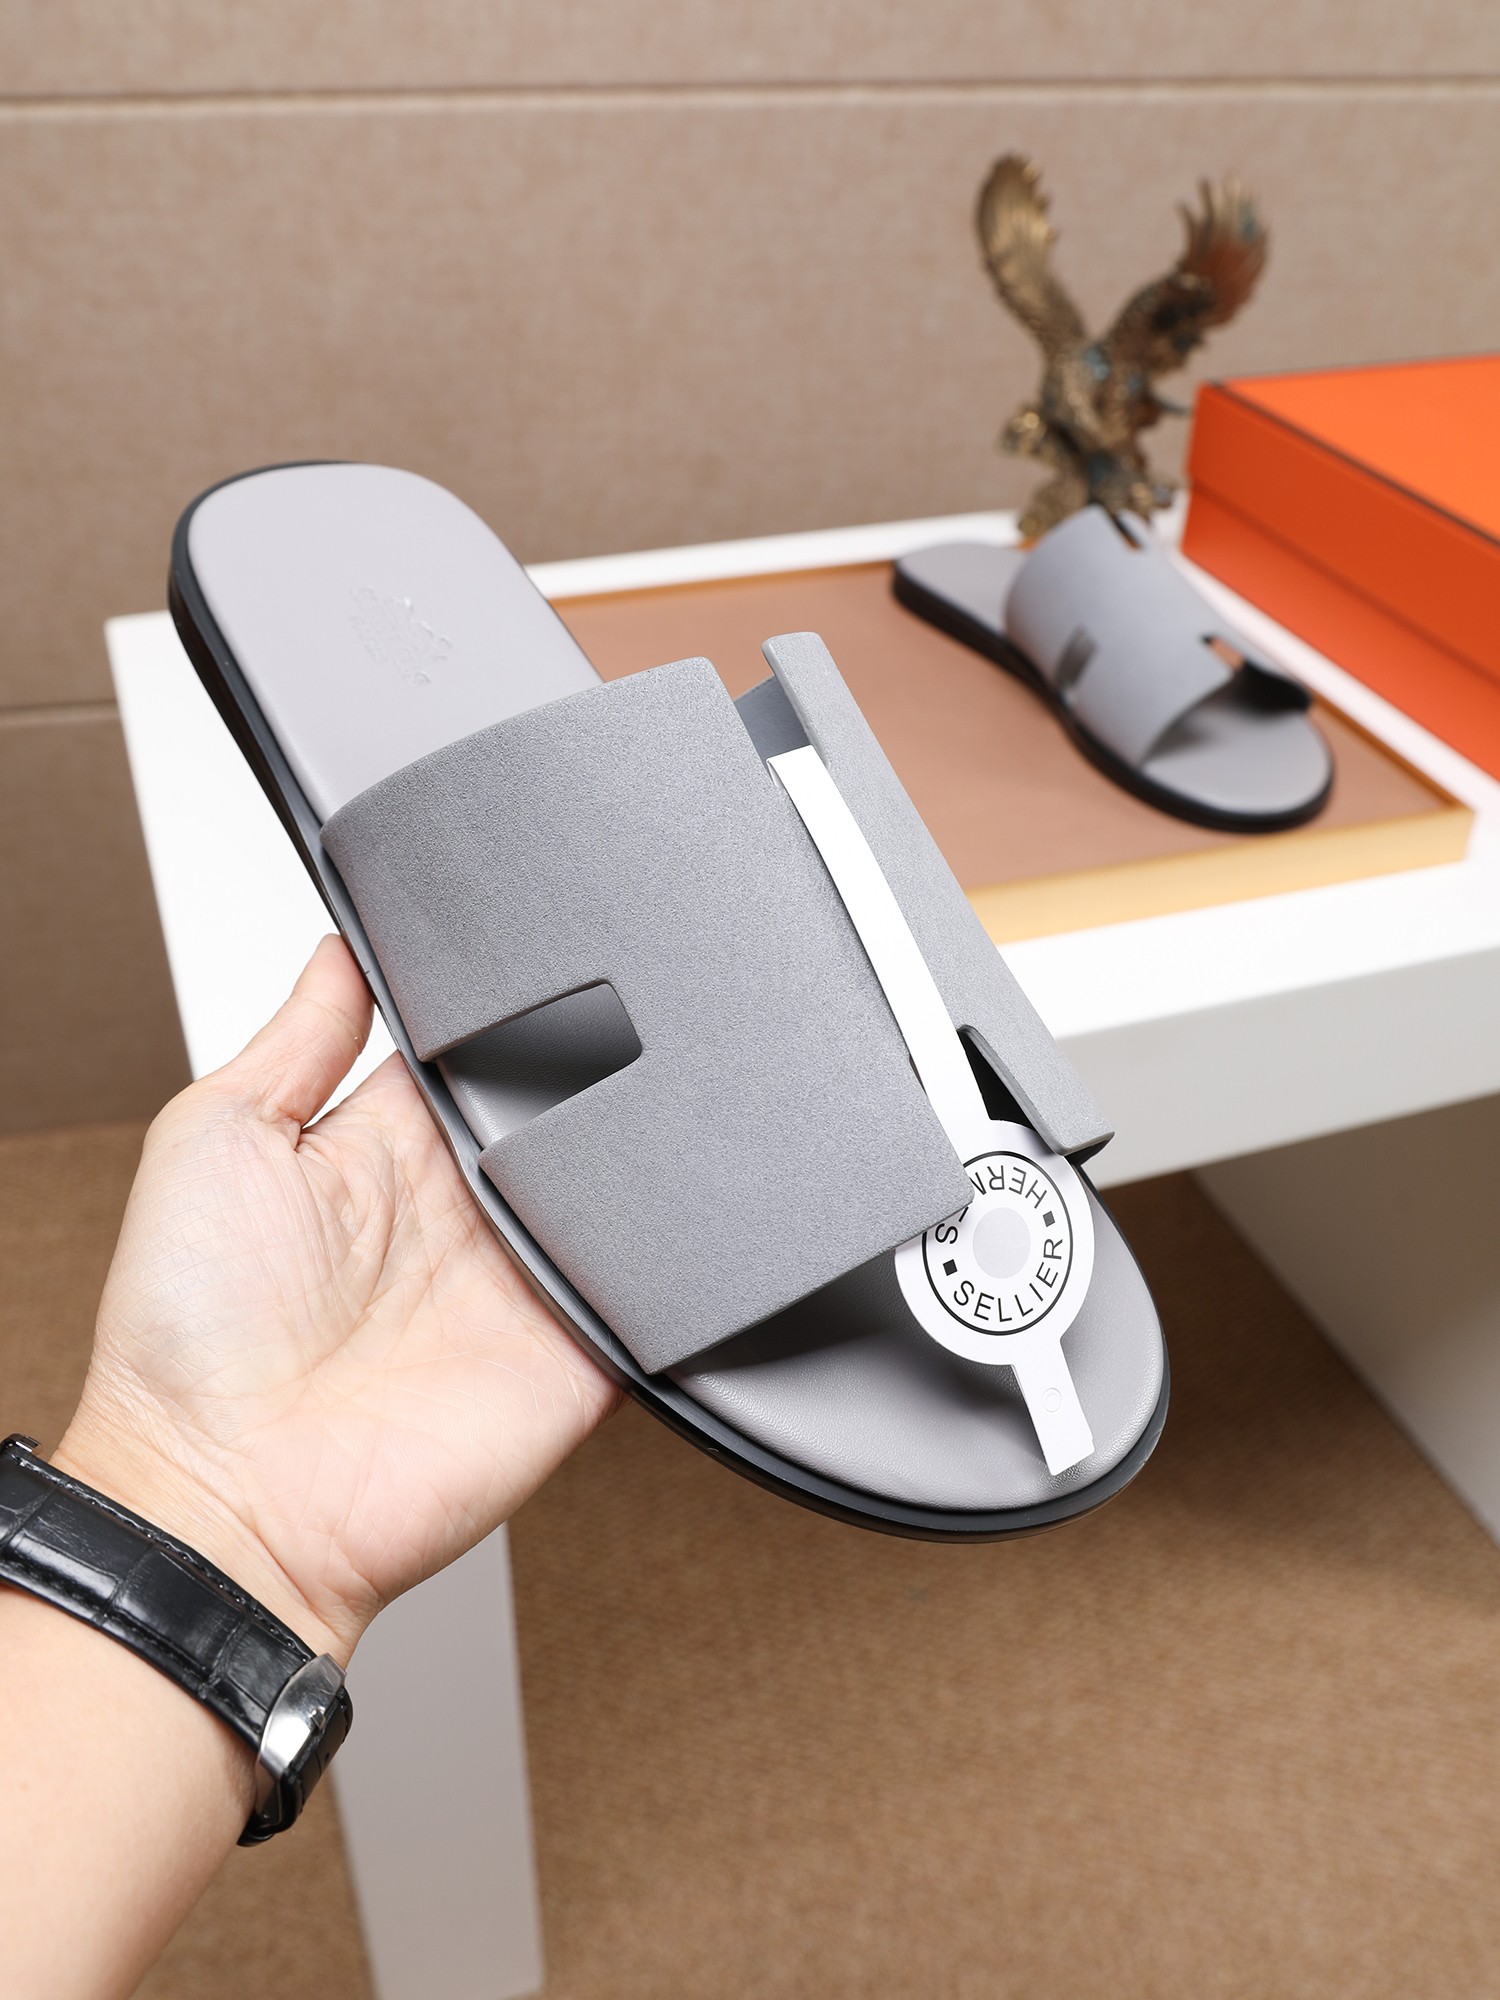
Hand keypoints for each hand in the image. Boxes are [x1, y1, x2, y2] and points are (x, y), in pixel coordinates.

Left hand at [57, 935, 619, 1662]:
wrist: (227, 1500)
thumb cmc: (187, 1336)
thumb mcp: (214, 1135)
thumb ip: (299, 1037)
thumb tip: (344, 944)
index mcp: (385, 1151)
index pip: (478, 1052)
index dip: (510, 1009)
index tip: (540, 952)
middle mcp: (463, 1214)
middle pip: (564, 1111)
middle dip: (591, 1068)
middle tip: (611, 1024)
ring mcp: (526, 1287)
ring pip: (622, 1191)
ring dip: (636, 1154)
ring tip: (650, 1100)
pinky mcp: (581, 1358)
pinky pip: (657, 1295)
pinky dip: (679, 1257)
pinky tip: (684, 1202)